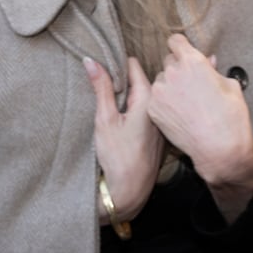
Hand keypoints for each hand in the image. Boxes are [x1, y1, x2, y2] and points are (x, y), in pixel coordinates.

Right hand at [86, 56, 160, 222]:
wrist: (131, 191)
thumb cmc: (118, 156)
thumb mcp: (105, 119)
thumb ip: (101, 87)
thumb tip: (91, 61)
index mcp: (148, 98)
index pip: (133, 65)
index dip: (116, 64)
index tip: (102, 69)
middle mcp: (159, 107)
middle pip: (141, 79)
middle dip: (124, 80)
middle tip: (104, 87)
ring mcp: (161, 120)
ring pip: (146, 96)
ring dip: (131, 96)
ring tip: (113, 105)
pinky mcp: (159, 133)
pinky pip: (150, 112)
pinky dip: (138, 111)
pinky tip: (126, 122)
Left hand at [147, 34, 252, 221]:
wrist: (220, 148)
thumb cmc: (230, 117)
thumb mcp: (229, 87)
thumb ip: (213, 71)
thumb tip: (209, 62)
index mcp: (193, 61)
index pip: (175, 41)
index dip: (180, 47)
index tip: (183, 53)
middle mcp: (172, 72)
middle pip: (168, 61)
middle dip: (177, 68)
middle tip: (190, 84)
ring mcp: (160, 91)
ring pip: (161, 81)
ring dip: (169, 87)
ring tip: (185, 104)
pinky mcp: (153, 109)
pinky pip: (156, 99)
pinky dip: (164, 104)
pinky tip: (178, 114)